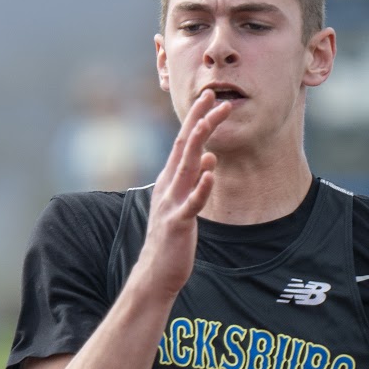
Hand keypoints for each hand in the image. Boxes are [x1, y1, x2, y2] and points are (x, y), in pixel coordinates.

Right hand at [135, 90, 231, 295]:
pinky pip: (191, 203)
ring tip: (210, 122)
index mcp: (170, 180)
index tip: (209, 96)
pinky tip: (211, 172)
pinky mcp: (178, 224)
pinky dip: (201, 187)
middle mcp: (168, 186)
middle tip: (213, 95)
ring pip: (186, 168)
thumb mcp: (183, 202)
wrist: (155, 272)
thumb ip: (194, 179)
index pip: (183, 142)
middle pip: (183, 146)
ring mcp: (171, 204)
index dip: (195, 118)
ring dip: (198, 143)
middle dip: (198, 120)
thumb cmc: (172, 238)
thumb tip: (210, 158)